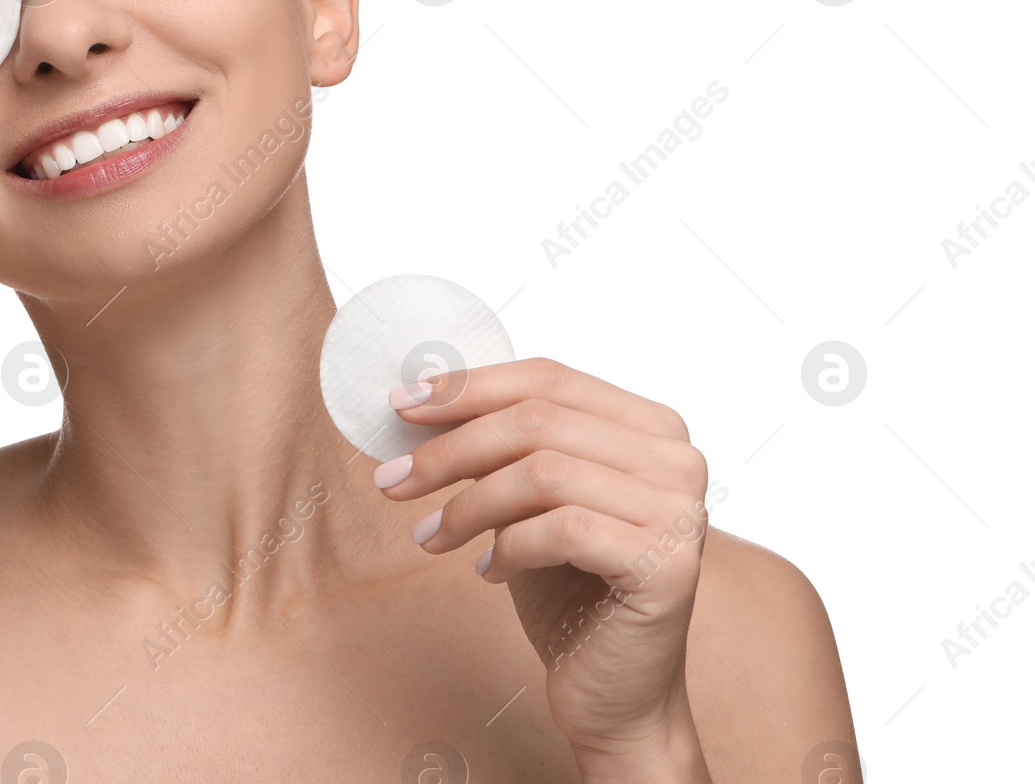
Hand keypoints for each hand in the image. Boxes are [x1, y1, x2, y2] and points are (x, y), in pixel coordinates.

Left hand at [375, 357, 711, 764]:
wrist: (614, 696)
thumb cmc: (569, 592)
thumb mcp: (525, 501)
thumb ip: (497, 448)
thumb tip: (419, 400)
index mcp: (650, 426)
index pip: (548, 377)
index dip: (469, 386)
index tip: (401, 405)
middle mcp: (677, 458)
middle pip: (539, 420)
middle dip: (451, 448)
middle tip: (393, 481)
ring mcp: (680, 510)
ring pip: (544, 472)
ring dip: (469, 504)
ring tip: (430, 536)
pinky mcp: (667, 565)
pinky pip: (563, 528)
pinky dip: (510, 546)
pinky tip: (490, 572)